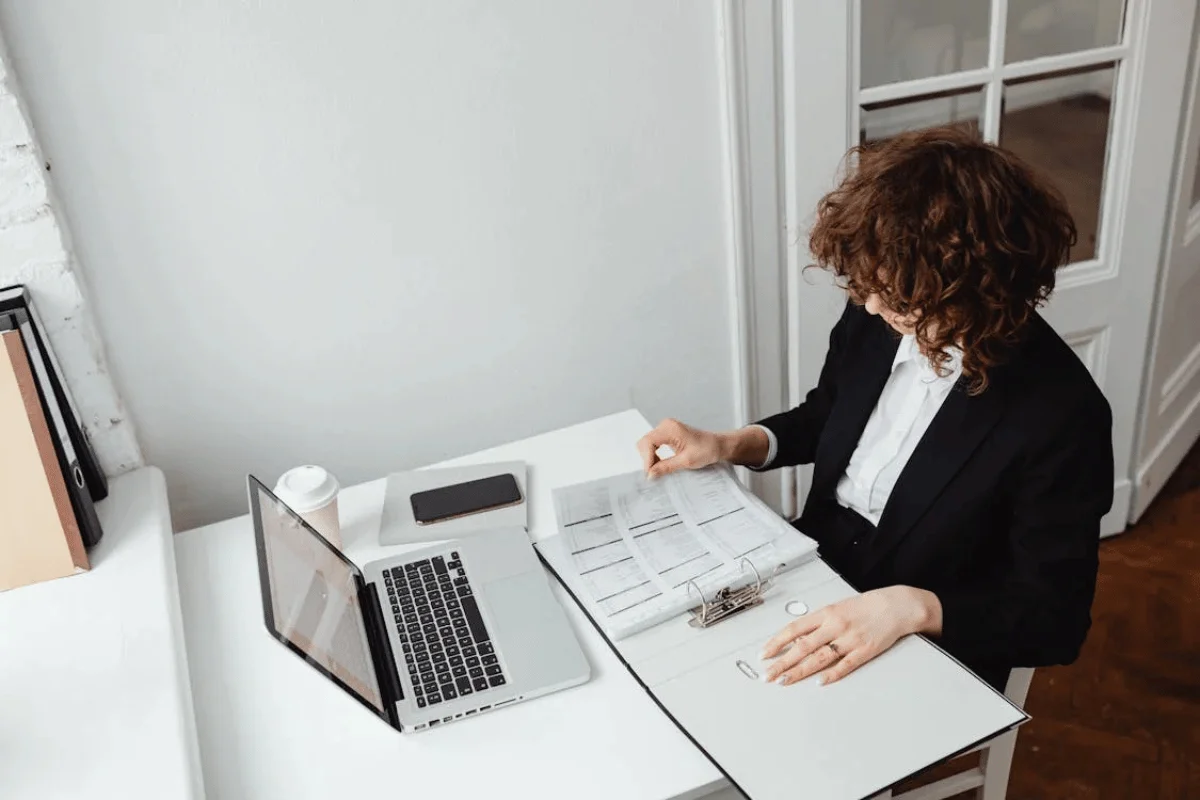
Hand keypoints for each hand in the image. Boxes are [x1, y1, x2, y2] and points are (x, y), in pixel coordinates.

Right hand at [636, 418, 725, 477]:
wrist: (717, 445)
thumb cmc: (707, 449)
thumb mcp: (686, 461)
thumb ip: (666, 467)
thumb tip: (650, 474)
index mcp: (670, 429)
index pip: (648, 442)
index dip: (646, 459)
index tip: (649, 473)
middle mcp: (666, 426)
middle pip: (645, 442)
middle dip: (647, 459)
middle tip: (652, 474)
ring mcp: (665, 429)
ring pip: (647, 444)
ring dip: (650, 458)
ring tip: (657, 470)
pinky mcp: (667, 434)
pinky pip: (653, 444)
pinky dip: (654, 455)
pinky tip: (660, 464)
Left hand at [760, 586, 941, 685]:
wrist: (896, 605)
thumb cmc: (865, 607)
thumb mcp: (837, 608)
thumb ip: (817, 623)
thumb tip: (796, 638)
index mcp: (826, 613)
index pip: (794, 629)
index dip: (776, 642)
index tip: (764, 654)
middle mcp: (835, 626)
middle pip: (803, 646)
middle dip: (782, 662)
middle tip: (767, 675)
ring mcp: (850, 639)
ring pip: (819, 658)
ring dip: (800, 671)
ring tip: (784, 680)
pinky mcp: (865, 650)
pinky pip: (845, 665)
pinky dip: (831, 674)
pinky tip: (819, 682)